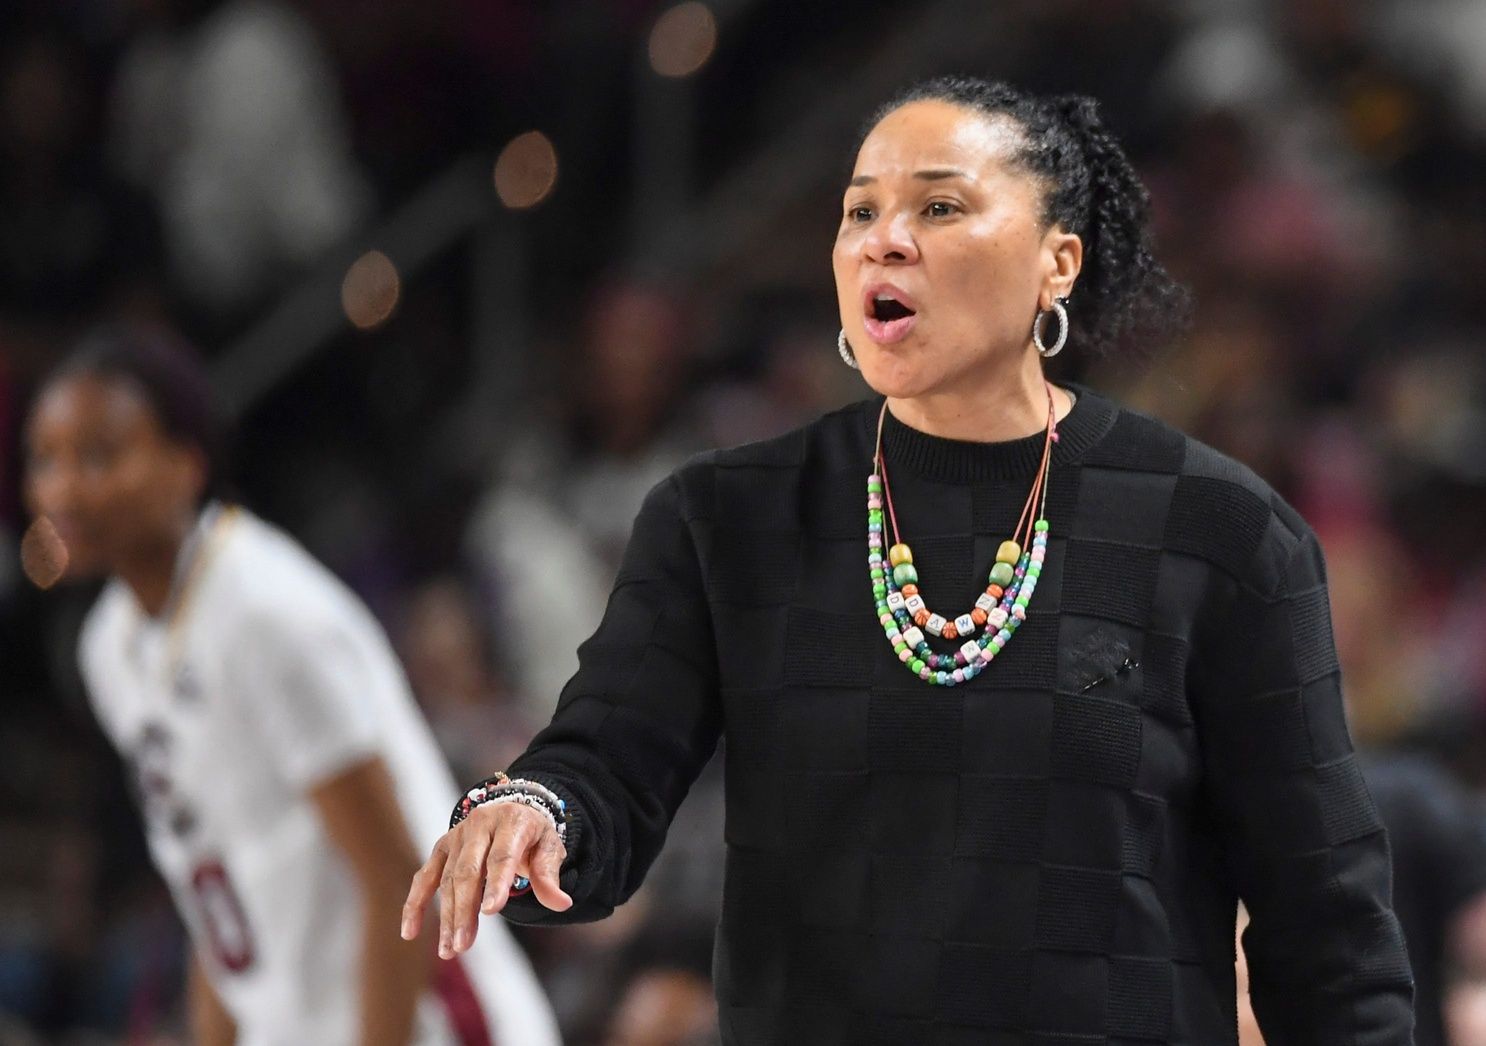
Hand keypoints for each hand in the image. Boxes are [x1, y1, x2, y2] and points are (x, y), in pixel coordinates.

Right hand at [401, 801, 571, 958]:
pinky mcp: (441, 847)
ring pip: (447, 879)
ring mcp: (457, 836)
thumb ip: (549, 876)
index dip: (496, 883)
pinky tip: (410, 931)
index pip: (502, 855)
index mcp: (511, 821)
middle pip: (469, 871)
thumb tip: (562, 904)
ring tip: (449, 950)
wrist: (513, 808)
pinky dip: (415, 903)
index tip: (490, 912)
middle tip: (463, 945)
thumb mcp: (549, 848)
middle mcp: (480, 825)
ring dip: (447, 916)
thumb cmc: (533, 835)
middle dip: (464, 909)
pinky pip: (425, 877)